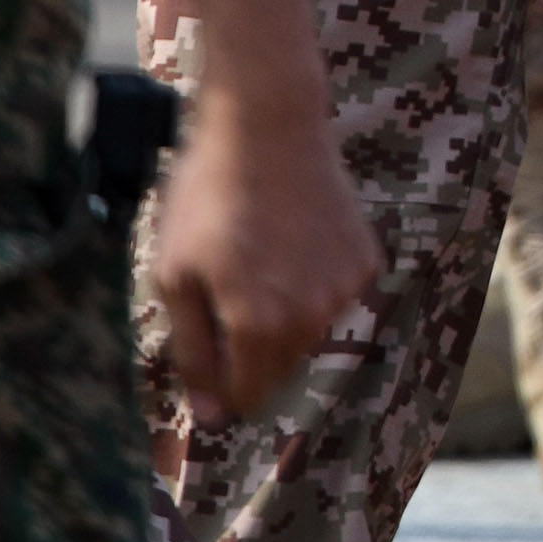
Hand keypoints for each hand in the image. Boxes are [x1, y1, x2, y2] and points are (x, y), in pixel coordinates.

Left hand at [146, 79, 379, 425]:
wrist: (268, 125)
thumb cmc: (208, 198)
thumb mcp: (175, 276)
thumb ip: (194, 352)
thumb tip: (211, 416)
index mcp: (260, 326)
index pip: (247, 398)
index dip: (221, 385)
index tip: (209, 351)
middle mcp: (312, 317)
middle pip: (282, 373)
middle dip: (252, 353)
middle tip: (228, 298)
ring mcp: (346, 288)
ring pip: (312, 338)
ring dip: (285, 323)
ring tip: (260, 267)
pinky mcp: (367, 260)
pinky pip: (337, 301)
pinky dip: (315, 291)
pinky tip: (293, 250)